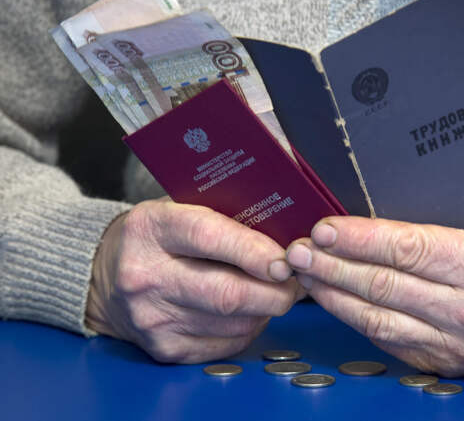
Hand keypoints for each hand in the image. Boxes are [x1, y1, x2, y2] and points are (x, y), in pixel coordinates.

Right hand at [86, 198, 302, 362]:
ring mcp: (153, 318)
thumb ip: (228, 200)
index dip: (253, 250)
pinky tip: (250, 310)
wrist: (106, 277)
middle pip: (227, 293)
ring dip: (266, 309)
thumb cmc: (158, 236)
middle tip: (295, 279)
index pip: (208, 237)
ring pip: (234, 322)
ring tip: (274, 290)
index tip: (286, 258)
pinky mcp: (165, 348)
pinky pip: (226, 344)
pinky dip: (249, 327)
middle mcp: (146, 276)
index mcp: (151, 228)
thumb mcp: (180, 205)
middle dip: (274, 290)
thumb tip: (288, 176)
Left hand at [286, 217, 463, 376]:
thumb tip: (373, 194)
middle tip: (297, 249)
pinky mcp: (442, 361)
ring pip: (376, 318)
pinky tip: (331, 297)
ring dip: (333, 294)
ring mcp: (455, 343)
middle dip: (332, 266)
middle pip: (383, 285)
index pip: (407, 249)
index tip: (324, 228)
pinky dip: (352, 316)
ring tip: (304, 272)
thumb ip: (439, 208)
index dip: (359, 239)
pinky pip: (385, 338)